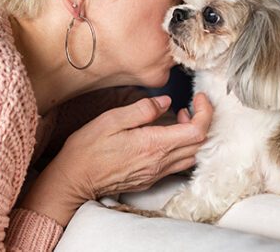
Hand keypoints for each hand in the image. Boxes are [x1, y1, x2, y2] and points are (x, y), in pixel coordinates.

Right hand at [53, 93, 212, 198]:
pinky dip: (182, 148)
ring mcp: (156, 174)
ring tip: (178, 120)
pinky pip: (177, 165)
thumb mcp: (111, 120)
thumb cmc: (87, 149)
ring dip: (193, 137)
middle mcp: (159, 162)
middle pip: (200, 145)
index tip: (198, 97)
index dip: (205, 112)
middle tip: (188, 107)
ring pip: (191, 157)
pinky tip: (166, 137)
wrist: (74, 181)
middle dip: (201, 122)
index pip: (197, 131)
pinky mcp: (150, 180)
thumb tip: (165, 102)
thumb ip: (142, 109)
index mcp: (153, 145)